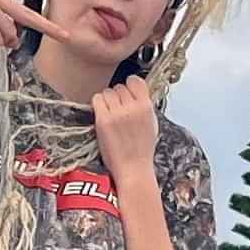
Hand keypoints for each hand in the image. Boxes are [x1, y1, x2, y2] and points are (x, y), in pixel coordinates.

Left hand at [89, 74, 161, 188]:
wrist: (133, 168)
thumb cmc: (142, 150)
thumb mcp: (151, 124)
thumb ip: (144, 107)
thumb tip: (136, 93)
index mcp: (147, 107)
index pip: (136, 81)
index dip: (130, 85)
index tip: (127, 92)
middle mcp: (132, 108)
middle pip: (120, 87)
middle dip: (118, 96)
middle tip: (118, 109)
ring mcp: (117, 113)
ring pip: (108, 92)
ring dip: (107, 100)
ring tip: (110, 113)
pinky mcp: (103, 120)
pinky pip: (97, 99)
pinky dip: (98, 104)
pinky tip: (102, 114)